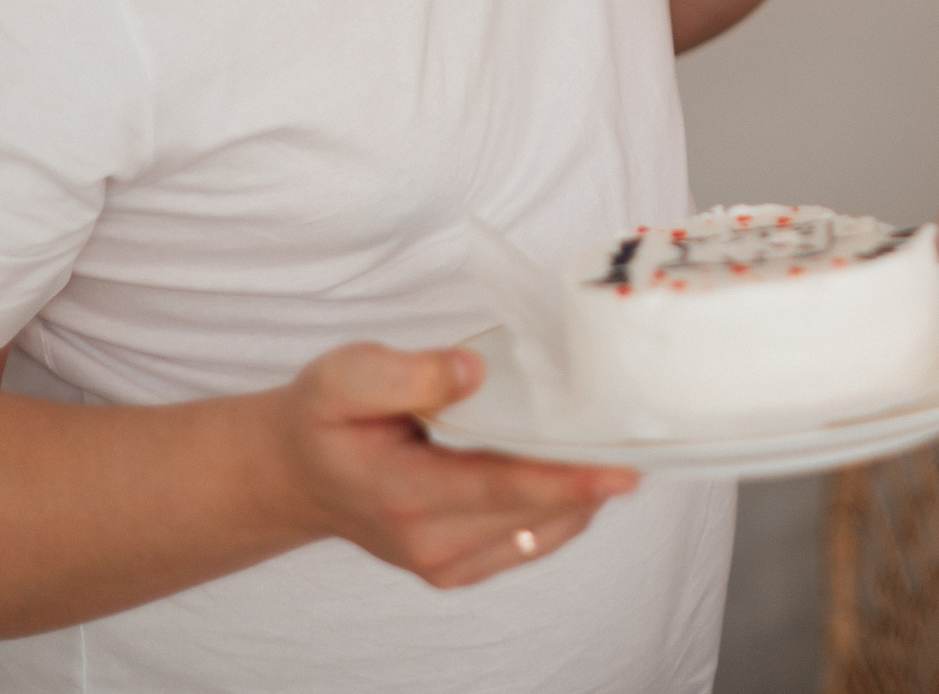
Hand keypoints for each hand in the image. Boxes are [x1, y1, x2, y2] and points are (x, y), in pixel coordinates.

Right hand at [267, 341, 635, 590]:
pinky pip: (531, 541)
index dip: (565, 479)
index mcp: (401, 494)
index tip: (620, 468)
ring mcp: (445, 563)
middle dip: (589, 477)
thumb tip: (473, 371)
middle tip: (641, 433)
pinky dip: (564, 508)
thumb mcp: (343, 377)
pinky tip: (580, 471)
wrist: (298, 475)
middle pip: (532, 512)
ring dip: (582, 492)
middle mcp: (428, 542)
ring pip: (541, 530)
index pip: (498, 488)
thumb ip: (406, 373)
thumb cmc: (324, 419)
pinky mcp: (459, 567)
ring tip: (617, 442)